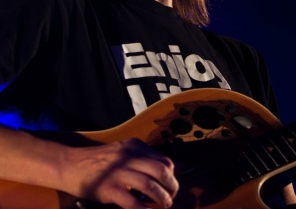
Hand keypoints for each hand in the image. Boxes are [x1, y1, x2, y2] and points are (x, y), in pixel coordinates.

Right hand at [62, 138, 177, 208]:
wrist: (69, 164)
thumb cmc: (97, 161)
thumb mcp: (122, 152)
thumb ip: (141, 158)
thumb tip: (165, 171)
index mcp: (135, 147)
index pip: (164, 161)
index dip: (171, 175)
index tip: (170, 185)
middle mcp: (129, 157)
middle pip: (161, 171)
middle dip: (171, 187)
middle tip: (171, 198)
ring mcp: (118, 172)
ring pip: (149, 185)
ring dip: (161, 198)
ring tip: (164, 205)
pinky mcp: (108, 188)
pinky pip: (131, 201)